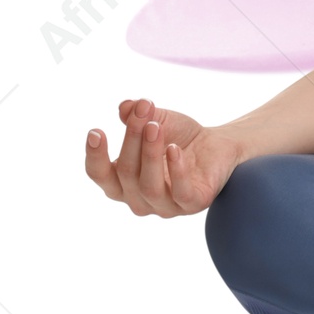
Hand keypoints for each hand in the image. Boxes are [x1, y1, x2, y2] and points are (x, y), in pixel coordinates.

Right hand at [85, 98, 241, 216]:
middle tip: (143, 110)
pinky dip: (176, 171)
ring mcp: (165, 206)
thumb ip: (138, 115)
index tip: (96, 132)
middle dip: (132, 137)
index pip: (100, 175)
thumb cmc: (179, 137)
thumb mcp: (157, 120)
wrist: (218, 145)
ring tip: (154, 126)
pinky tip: (174, 149)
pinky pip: (180, 193)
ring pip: (148, 186)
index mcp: (122, 183)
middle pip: (126, 172)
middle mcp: (139, 199)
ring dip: (150, 153)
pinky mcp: (192, 204)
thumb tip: (125, 107)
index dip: (94, 156)